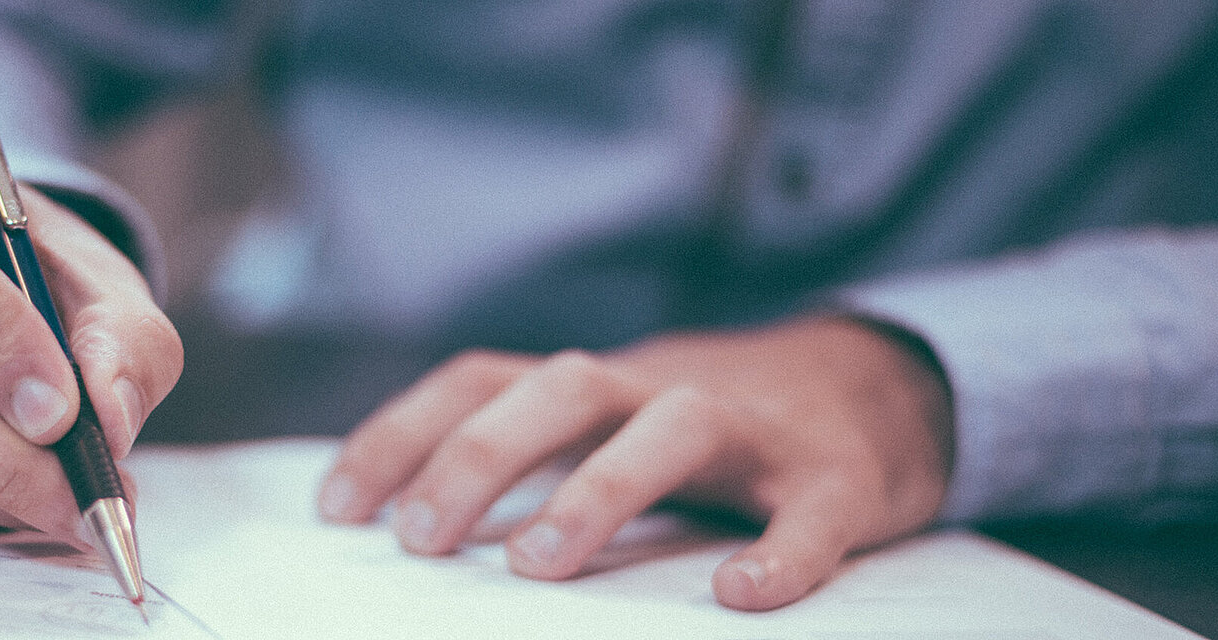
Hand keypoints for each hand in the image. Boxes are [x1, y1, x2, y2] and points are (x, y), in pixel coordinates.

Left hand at [316, 316, 951, 609]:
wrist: (880, 385)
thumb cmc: (711, 429)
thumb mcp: (608, 424)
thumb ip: (528, 457)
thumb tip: (409, 526)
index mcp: (595, 386)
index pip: (480, 381)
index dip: (401, 435)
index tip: (337, 509)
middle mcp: (661, 389)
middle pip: (562, 388)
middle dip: (481, 455)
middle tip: (421, 539)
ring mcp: (754, 429)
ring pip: (674, 426)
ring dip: (599, 488)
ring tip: (537, 565)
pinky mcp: (838, 477)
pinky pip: (811, 511)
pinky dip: (782, 551)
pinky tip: (744, 595)